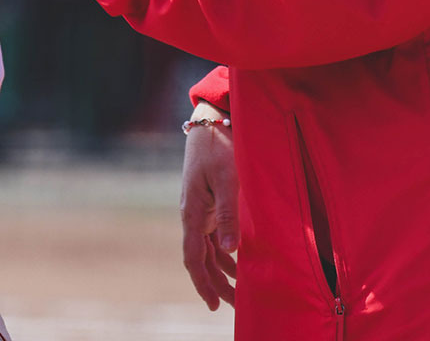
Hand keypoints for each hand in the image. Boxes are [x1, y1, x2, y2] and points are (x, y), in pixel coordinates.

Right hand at [181, 119, 239, 310]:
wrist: (212, 122)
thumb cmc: (220, 147)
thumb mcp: (227, 179)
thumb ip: (228, 214)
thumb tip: (230, 249)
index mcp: (193, 212)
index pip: (194, 257)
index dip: (202, 283)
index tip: (212, 305)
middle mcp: (193, 215)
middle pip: (200, 259)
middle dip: (214, 284)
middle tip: (231, 307)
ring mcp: (201, 209)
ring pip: (207, 250)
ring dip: (220, 271)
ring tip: (236, 292)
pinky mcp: (210, 203)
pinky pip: (213, 235)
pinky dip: (223, 253)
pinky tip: (236, 262)